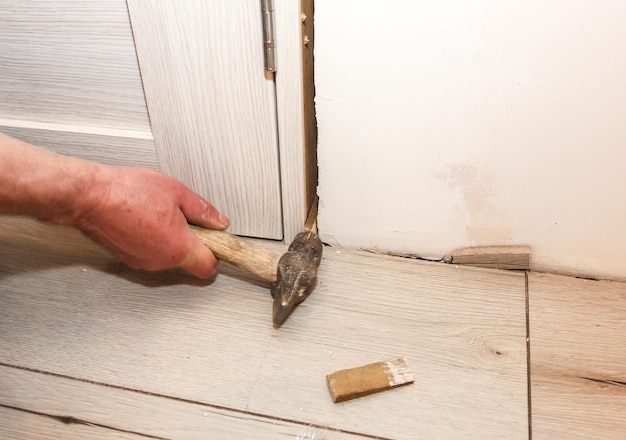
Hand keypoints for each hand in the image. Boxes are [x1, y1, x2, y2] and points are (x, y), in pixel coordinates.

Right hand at [75, 166, 228, 277]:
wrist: (90, 196)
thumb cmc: (127, 192)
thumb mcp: (176, 192)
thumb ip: (202, 210)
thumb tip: (218, 221)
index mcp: (178, 247)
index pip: (208, 267)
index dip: (215, 254)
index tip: (215, 242)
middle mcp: (160, 261)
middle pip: (188, 260)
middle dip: (191, 242)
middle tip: (184, 219)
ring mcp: (142, 262)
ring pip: (167, 257)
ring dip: (169, 239)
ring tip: (159, 214)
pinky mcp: (127, 258)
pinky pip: (149, 253)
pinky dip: (151, 239)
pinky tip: (144, 219)